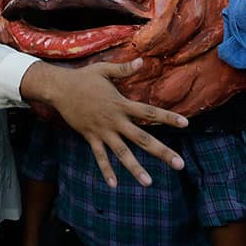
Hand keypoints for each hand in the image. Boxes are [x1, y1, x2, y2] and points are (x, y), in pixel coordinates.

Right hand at [25, 59, 187, 187]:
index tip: (185, 124)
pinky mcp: (90, 137)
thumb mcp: (104, 70)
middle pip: (142, 138)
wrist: (59, 89)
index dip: (168, 118)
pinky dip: (106, 170)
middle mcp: (115, 120)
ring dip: (135, 168)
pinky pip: (100, 157)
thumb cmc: (83, 78)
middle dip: (162, 152)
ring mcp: (103, 131)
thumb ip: (124, 69)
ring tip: (148, 182)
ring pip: (122, 153)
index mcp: (121, 104)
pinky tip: (114, 184)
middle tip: (180, 164)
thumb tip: (142, 61)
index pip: (149, 112)